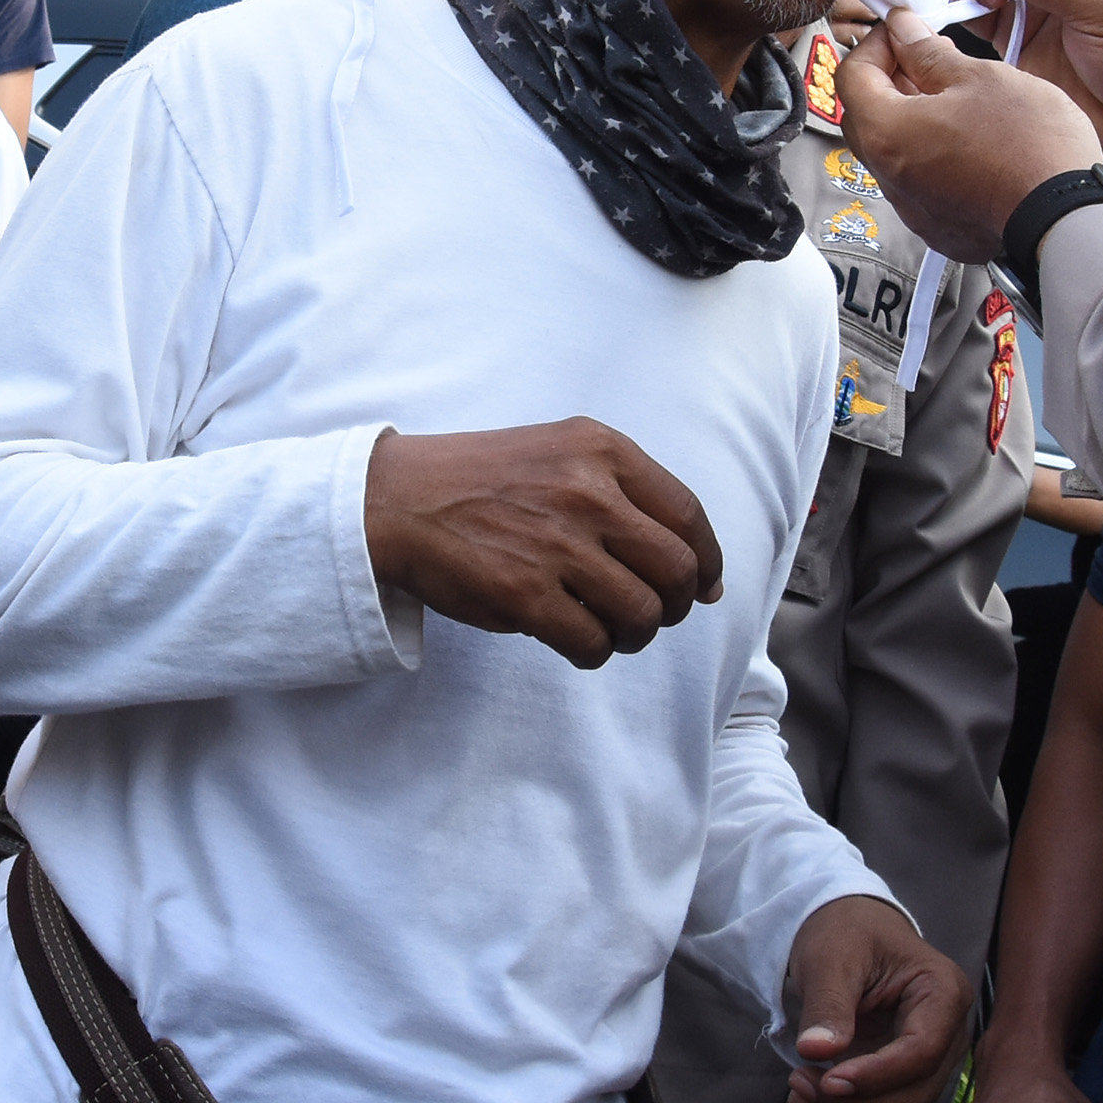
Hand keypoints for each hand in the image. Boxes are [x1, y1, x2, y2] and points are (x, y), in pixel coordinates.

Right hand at [360, 420, 723, 667]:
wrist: (396, 498)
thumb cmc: (482, 480)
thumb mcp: (560, 453)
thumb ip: (629, 498)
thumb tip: (703, 578)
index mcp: (601, 451)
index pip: (688, 516)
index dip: (705, 561)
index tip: (702, 586)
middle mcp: (588, 492)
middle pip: (677, 571)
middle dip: (674, 605)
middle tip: (651, 613)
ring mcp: (557, 545)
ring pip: (642, 614)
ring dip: (635, 634)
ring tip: (609, 628)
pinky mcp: (525, 594)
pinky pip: (593, 642)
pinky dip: (594, 651)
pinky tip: (573, 638)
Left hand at [781, 896, 969, 1102]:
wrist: (849, 935)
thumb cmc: (845, 934)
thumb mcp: (831, 957)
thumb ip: (828, 1004)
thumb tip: (817, 1052)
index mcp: (943, 993)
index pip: (921, 1054)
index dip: (875, 1077)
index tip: (827, 1080)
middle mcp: (950, 1037)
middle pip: (915, 1100)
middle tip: (798, 1083)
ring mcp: (934, 1069)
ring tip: (799, 1095)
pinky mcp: (912, 1090)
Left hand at [833, 25, 1101, 263]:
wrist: (1065, 214)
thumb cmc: (1029, 145)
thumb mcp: (979, 77)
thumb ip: (929, 53)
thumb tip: (905, 32)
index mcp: (888, 132)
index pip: (852, 76)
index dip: (875, 45)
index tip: (902, 33)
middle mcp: (890, 175)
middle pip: (865, 116)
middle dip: (889, 80)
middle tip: (926, 59)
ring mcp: (913, 207)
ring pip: (894, 151)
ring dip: (912, 119)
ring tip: (956, 98)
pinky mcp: (939, 226)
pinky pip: (920, 183)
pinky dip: (933, 156)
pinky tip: (968, 140)